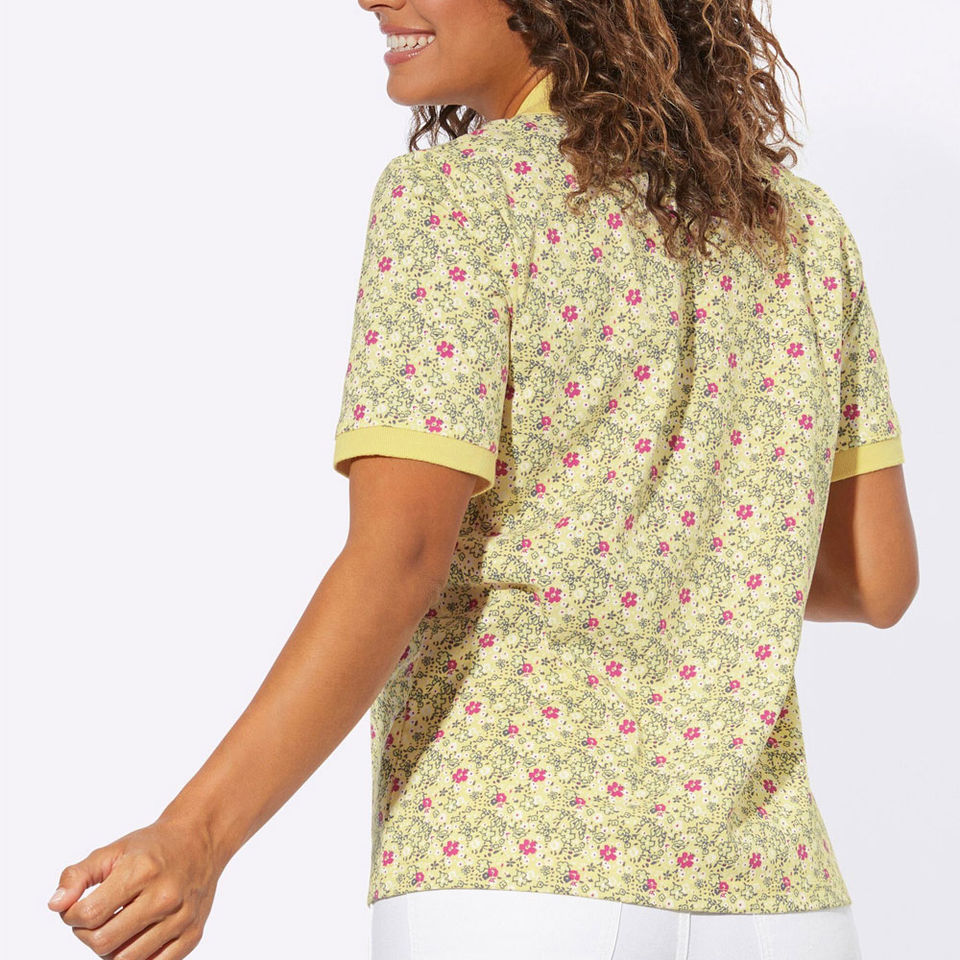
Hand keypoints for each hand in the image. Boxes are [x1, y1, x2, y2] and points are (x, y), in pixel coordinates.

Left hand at [47, 815, 222, 959]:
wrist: (201, 840)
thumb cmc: (153, 847)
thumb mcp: (113, 850)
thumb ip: (77, 875)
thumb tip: (56, 905)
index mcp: (143, 871)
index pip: (90, 914)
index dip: (72, 916)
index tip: (77, 908)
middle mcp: (165, 896)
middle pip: (104, 943)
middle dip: (87, 935)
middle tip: (94, 919)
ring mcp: (181, 918)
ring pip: (125, 959)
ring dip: (109, 949)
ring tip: (114, 927)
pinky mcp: (192, 935)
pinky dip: (136, 958)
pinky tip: (133, 938)